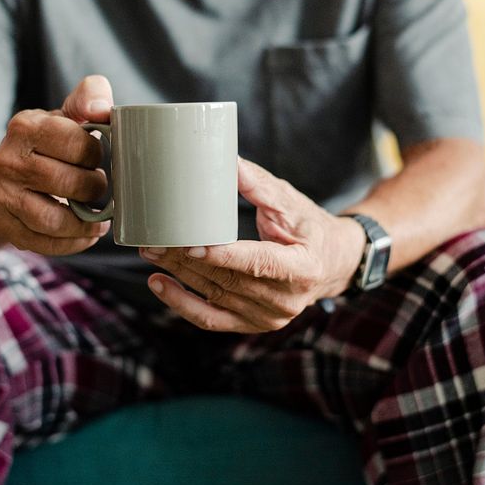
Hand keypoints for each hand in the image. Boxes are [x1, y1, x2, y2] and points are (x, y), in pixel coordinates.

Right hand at [0, 75, 112, 254]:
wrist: (8, 170)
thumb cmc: (50, 142)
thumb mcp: (66, 114)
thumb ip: (89, 97)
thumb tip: (102, 108)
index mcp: (25, 127)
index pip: (77, 143)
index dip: (95, 154)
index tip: (96, 157)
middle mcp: (6, 161)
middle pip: (67, 184)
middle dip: (94, 189)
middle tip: (99, 187)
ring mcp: (0, 196)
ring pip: (53, 220)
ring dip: (85, 222)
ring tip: (98, 216)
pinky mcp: (3, 225)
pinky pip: (43, 244)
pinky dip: (72, 243)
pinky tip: (86, 234)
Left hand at [139, 158, 365, 332]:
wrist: (333, 263)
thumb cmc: (311, 228)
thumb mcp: (292, 203)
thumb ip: (259, 186)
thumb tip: (227, 160)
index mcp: (302, 268)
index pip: (259, 263)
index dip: (224, 257)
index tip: (192, 244)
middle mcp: (286, 299)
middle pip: (229, 280)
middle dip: (188, 260)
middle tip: (156, 240)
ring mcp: (269, 317)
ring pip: (216, 296)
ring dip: (179, 276)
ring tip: (152, 253)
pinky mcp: (253, 324)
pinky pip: (212, 320)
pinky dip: (182, 304)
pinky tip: (160, 285)